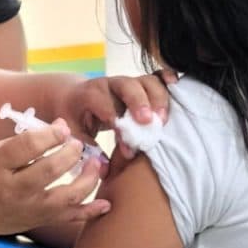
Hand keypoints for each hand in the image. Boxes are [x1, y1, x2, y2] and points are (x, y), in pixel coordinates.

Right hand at [0, 119, 109, 241]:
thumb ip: (22, 140)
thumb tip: (60, 128)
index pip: (28, 146)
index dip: (50, 134)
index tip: (62, 127)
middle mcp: (14, 189)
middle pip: (50, 170)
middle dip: (70, 152)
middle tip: (77, 143)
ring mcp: (28, 208)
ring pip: (66, 196)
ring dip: (87, 179)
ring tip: (95, 164)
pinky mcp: (39, 221)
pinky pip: (69, 218)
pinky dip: (91, 212)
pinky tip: (106, 203)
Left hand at [53, 70, 176, 156]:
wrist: (71, 95)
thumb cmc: (73, 116)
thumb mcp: (72, 131)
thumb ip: (87, 148)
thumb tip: (104, 169)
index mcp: (90, 94)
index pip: (107, 107)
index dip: (120, 126)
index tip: (129, 150)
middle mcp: (109, 84)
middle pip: (128, 86)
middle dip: (139, 103)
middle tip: (149, 123)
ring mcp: (126, 82)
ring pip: (146, 81)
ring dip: (157, 98)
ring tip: (163, 119)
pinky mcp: (139, 84)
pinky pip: (156, 78)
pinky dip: (167, 79)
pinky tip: (176, 85)